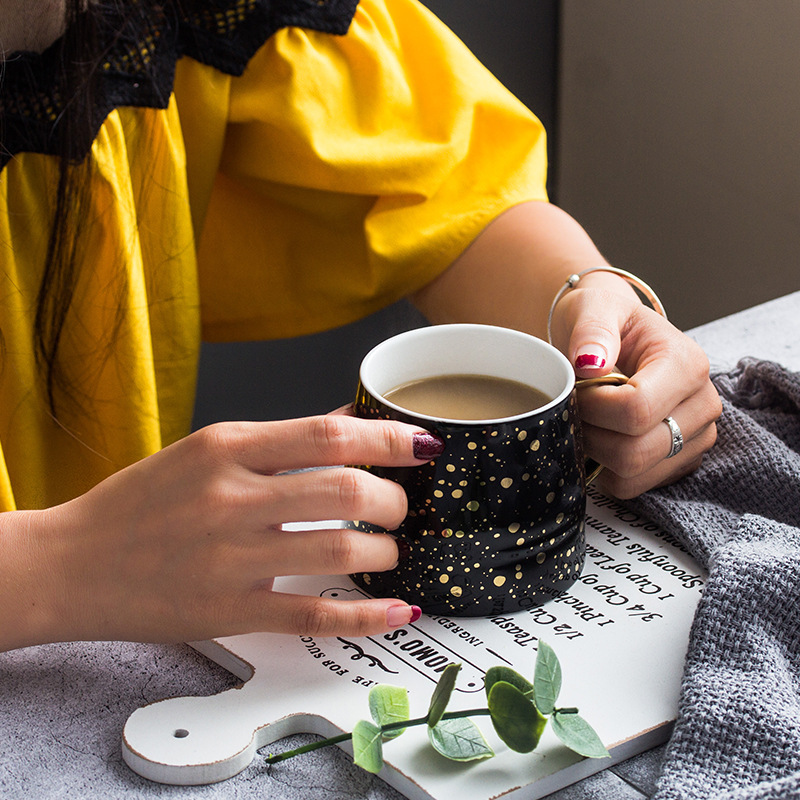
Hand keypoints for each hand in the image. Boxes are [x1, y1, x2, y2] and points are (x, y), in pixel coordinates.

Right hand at [4, 415, 443, 649]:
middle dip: (393, 501)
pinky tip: (399, 610)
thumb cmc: (139, 502)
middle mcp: (232, 498)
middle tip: (397, 507)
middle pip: (347, 491)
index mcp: (227, 448)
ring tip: (387, 551)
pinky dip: (368, 615)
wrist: (72, 563)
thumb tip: (350, 423)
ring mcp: (232, 559)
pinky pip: (315, 614)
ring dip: (384, 552)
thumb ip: (281, 439)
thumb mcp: (205, 448)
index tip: (421, 445)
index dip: (389, 438)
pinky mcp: (230, 611)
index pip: (329, 434)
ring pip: (341, 550)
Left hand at [550, 280, 721, 498]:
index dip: (593, 407)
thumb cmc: (607, 319)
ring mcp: (695, 439)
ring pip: (633, 475)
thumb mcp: (596, 308)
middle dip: (591, 434)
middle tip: (575, 408)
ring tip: (588, 419)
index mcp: (687, 365)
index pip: (635, 410)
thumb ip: (593, 329)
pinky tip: (600, 436)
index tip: (576, 388)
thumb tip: (590, 362)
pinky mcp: (679, 463)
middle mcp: (702, 406)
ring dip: (596, 453)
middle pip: (635, 451)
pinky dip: (605, 468)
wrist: (616, 334)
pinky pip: (632, 486)